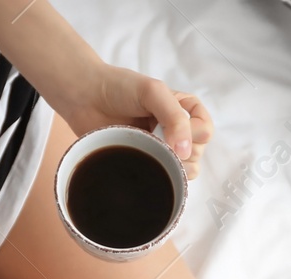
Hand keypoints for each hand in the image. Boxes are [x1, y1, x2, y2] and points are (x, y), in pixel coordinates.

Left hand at [59, 64, 213, 177]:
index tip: (166, 127)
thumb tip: (185, 152)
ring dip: (170, 166)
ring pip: (185, 171)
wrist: (85, 98)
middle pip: (197, 154)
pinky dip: (159, 177)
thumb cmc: (119, 87)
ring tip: (147, 151)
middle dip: (179, 150)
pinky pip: (164, 179)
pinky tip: (144, 165)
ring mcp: (162, 149)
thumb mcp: (153, 92)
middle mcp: (177, 131)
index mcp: (184, 110)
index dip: (192, 133)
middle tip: (153, 138)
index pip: (205, 131)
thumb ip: (175, 118)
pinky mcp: (147, 164)